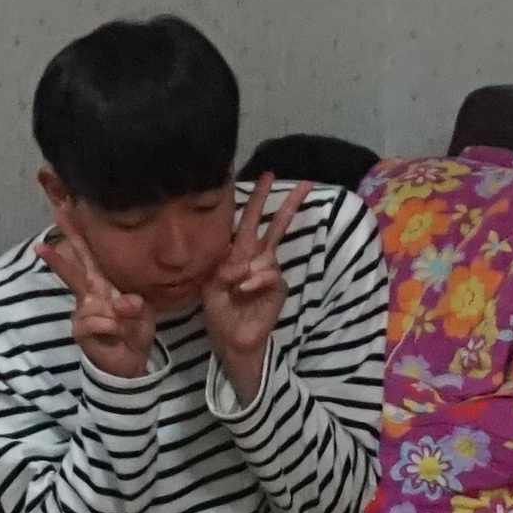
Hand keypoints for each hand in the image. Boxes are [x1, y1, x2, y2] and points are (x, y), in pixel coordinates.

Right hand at [42, 229, 158, 378]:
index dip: (78, 234)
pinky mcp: (79, 330)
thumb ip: (133, 305)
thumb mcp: (142, 314)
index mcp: (104, 284)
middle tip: (44, 235)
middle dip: (59, 254)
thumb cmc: (134, 331)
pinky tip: (116, 334)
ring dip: (114, 314)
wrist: (130, 362)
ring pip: (92, 303)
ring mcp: (82, 312)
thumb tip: (122, 302)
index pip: (90, 256)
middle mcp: (89, 295)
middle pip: (73, 269)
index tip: (65, 209)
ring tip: (124, 325)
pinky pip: (92, 321)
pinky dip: (109, 327)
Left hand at [205, 178, 303, 396]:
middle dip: (286, 204)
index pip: (248, 219)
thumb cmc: (218, 308)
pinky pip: (270, 275)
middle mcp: (257, 257)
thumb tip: (240, 265)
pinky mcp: (278, 288)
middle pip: (274, 225)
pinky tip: (243, 291)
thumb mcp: (208, 283)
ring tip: (234, 287)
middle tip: (304, 183)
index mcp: (238, 251)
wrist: (231, 337)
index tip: (266, 175)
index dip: (256, 198)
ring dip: (247, 268)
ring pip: (269, 252)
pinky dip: (255, 282)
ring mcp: (269, 271)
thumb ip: (221, 268)